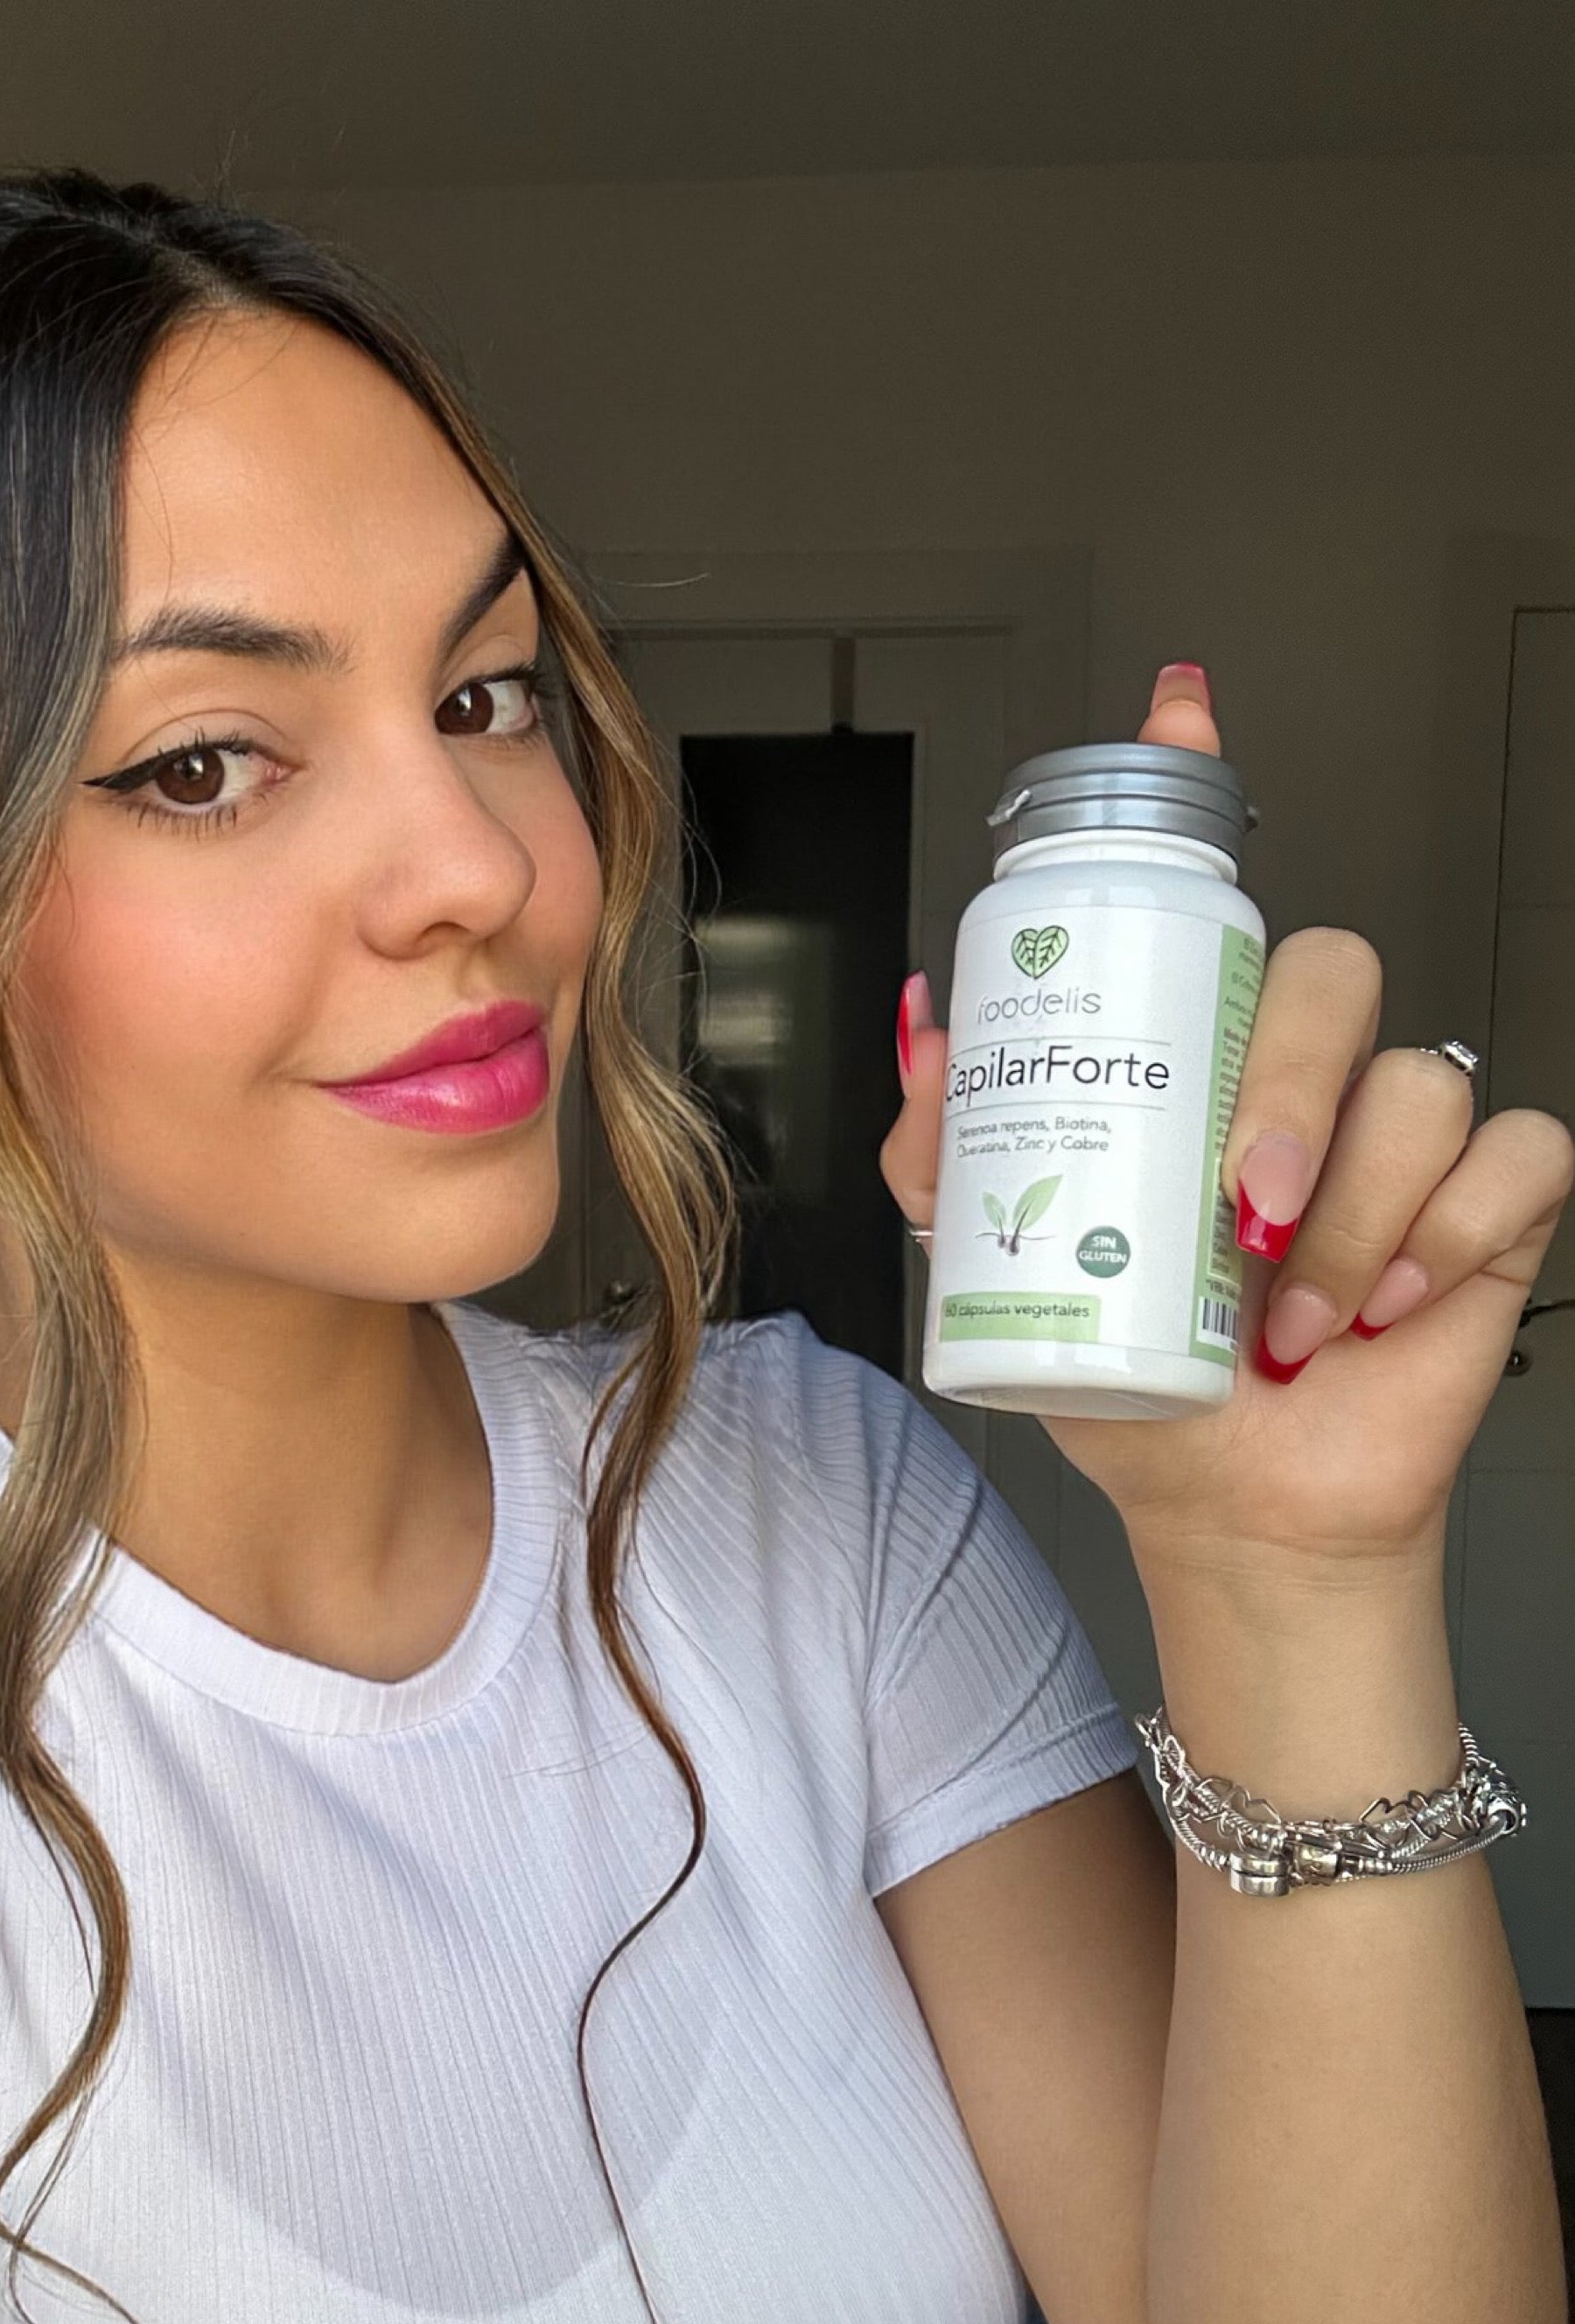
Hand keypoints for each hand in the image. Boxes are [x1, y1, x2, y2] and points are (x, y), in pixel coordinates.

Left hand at [879, 666, 1574, 1576]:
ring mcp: (1402, 1127)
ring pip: (1419, 1083)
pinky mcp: (1494, 1199)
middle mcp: (1303, 1072)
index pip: (1207, 901)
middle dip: (1290, 1085)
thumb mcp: (1010, 1274)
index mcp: (1194, 1065)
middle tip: (1245, 1202)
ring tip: (1288, 1320)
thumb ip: (950, 1158)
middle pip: (1333, 967)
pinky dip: (1442, 1243)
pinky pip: (1512, 1157)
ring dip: (1349, 1223)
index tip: (1179, 703)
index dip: (1198, 782)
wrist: (1228, 1502)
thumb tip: (929, 1027)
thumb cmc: (1136, 1384)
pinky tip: (1381, 1311)